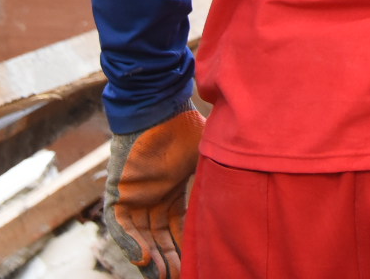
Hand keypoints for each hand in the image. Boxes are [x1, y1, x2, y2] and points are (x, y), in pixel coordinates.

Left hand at [103, 103, 204, 278]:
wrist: (160, 107)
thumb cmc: (186, 128)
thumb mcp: (207, 160)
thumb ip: (217, 179)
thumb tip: (251, 189)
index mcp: (171, 192)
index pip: (177, 229)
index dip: (184, 248)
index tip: (194, 265)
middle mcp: (152, 198)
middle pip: (158, 238)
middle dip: (169, 259)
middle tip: (178, 277)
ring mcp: (134, 196)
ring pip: (140, 236)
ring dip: (150, 258)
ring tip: (162, 275)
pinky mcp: (118, 192)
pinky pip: (120, 225)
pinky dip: (129, 243)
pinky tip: (143, 259)